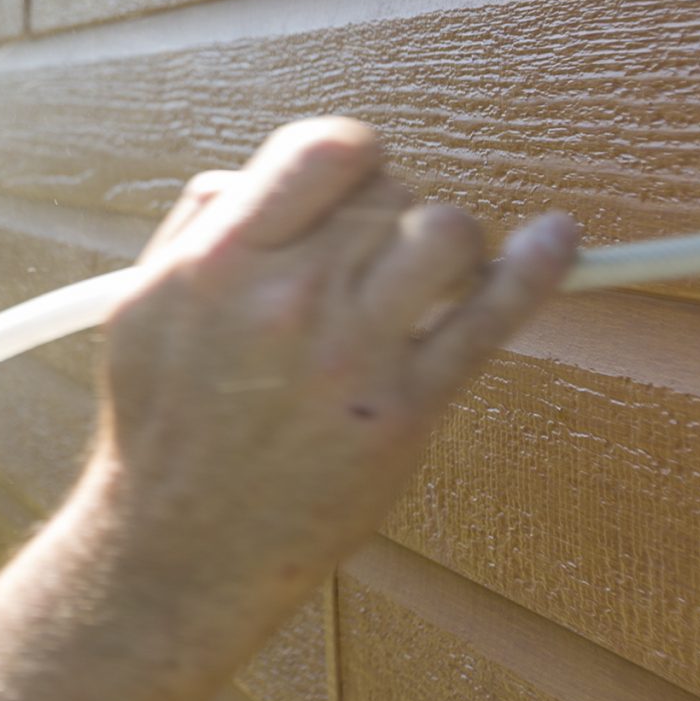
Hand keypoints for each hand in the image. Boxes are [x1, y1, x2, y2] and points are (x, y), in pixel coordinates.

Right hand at [87, 118, 575, 618]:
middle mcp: (289, 299)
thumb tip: (257, 175)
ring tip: (422, 282)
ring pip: (447, 235)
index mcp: (218, 262)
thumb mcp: (141, 307)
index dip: (354, 155)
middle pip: (391, 193)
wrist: (182, 549)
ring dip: (446, 247)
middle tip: (370, 262)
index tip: (356, 181)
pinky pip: (490, 317)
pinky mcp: (404, 409)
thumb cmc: (166, 427)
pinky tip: (558, 240)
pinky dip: (536, 268)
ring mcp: (352, 354)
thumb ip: (198, 228)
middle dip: (390, 214)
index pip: (325, 150)